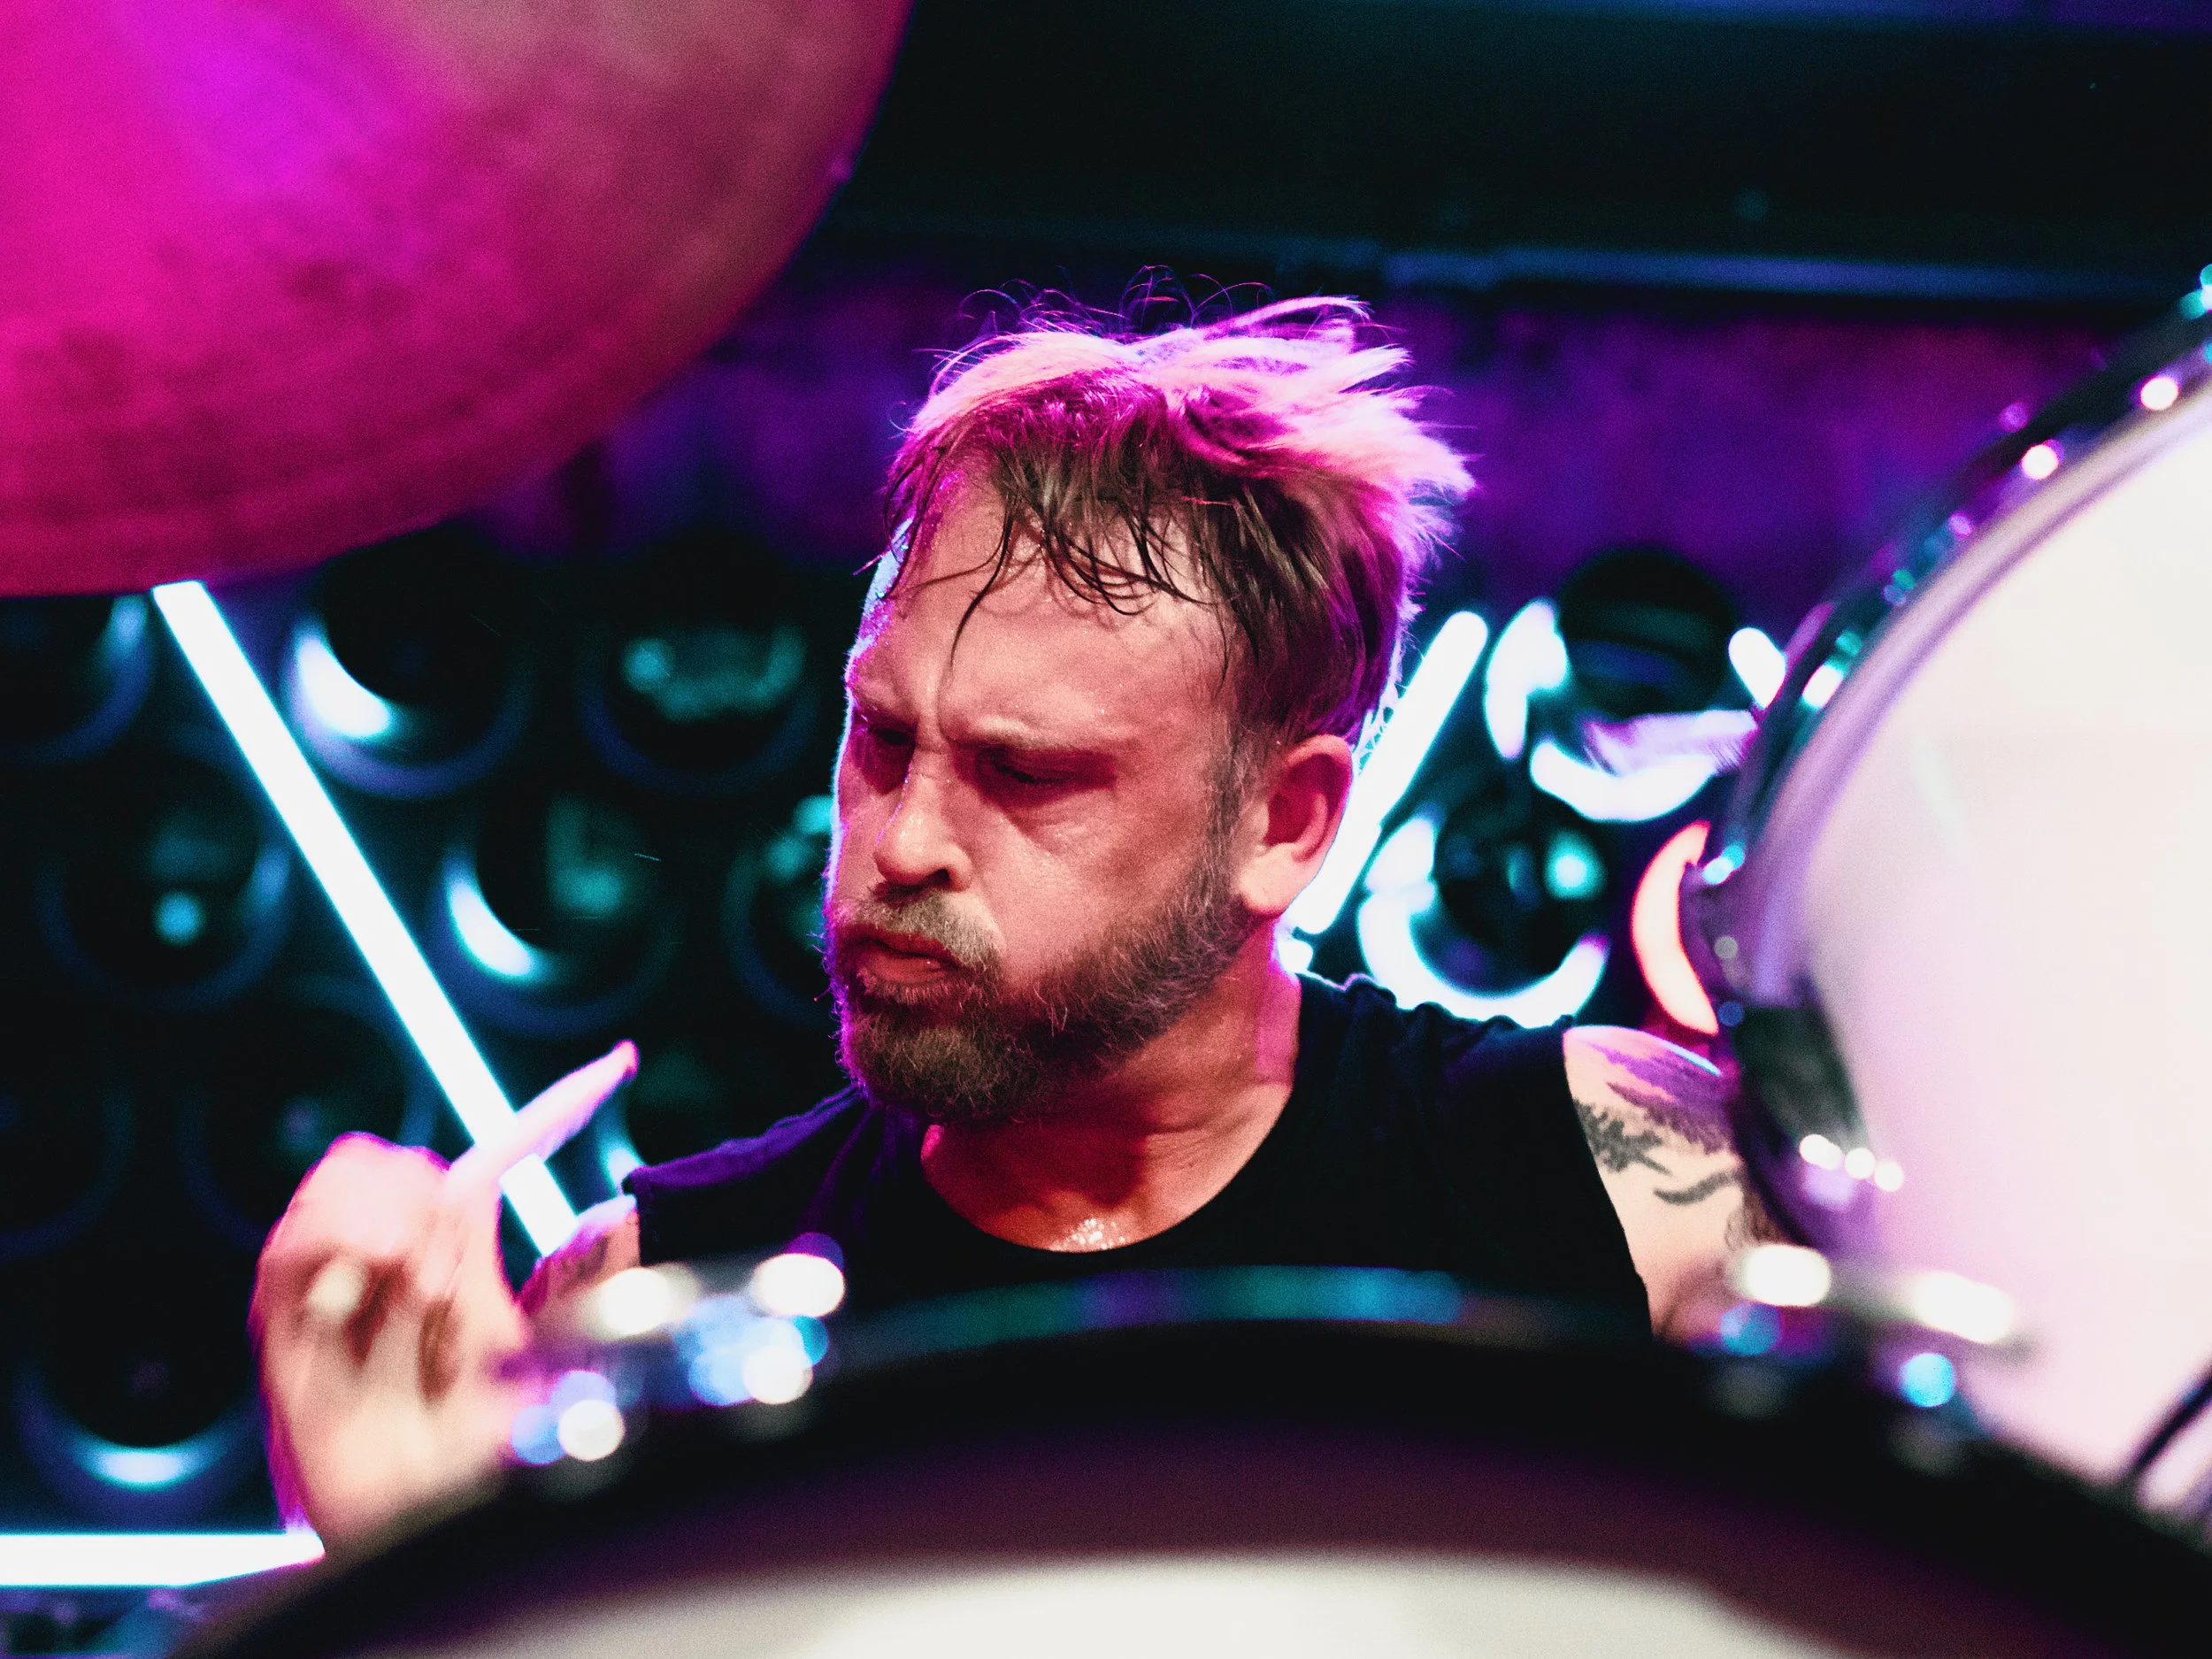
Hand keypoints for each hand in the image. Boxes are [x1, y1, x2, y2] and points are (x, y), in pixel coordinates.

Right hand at [251, 1041, 636, 1549]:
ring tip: (412, 1292)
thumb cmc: (489, 1453)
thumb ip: (582, 1284)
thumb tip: (622, 1212)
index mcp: (464, 1255)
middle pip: (407, 1155)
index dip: (560, 1105)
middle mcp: (394, 1257)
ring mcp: (334, 1287)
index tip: (622, 1062)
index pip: (504, 1151)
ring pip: (352, 1178)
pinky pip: (290, 1251)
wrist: (423, 1524)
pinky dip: (334, 1246)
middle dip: (433, 1192)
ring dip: (393, 1221)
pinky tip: (369, 1279)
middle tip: (444, 1283)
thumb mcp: (552, 1357)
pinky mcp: (284, 1332)